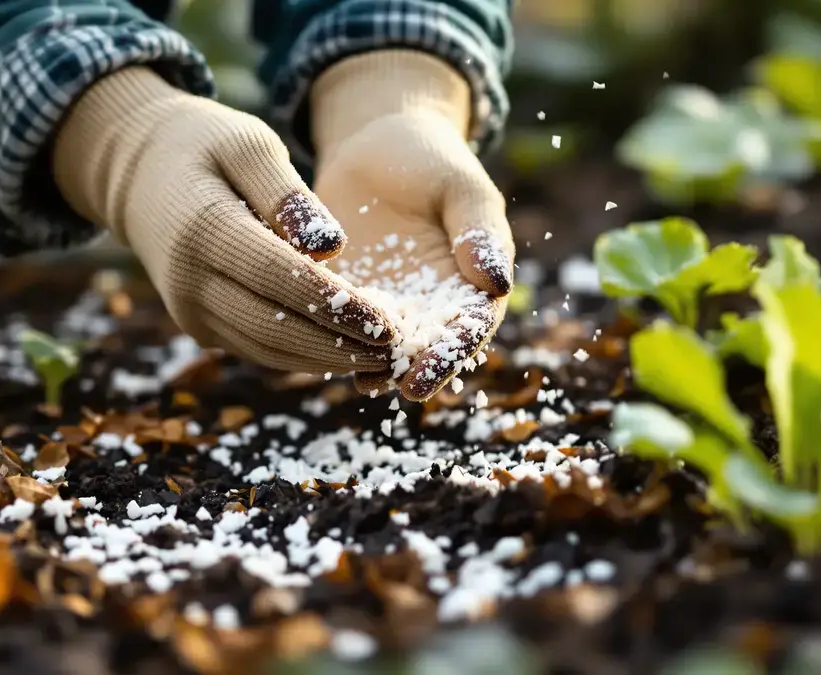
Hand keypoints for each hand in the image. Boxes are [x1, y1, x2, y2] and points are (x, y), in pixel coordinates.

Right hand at [52, 67, 396, 373]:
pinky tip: (347, 351)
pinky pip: (257, 348)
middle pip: (275, 327)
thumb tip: (332, 248)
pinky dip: (302, 355)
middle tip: (399, 352)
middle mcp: (190, 281)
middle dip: (340, 346)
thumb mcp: (248, 144)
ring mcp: (191, 311)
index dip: (337, 306)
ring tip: (383, 359)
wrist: (140, 174)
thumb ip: (288, 194)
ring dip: (326, 360)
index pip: (280, 278)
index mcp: (203, 229)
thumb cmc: (206, 146)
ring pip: (267, 350)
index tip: (388, 322)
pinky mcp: (199, 326)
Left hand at [311, 52, 513, 400]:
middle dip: (417, 371)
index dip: (454, 353)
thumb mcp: (460, 186)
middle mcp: (431, 307)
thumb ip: (479, 232)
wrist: (375, 145)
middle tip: (405, 388)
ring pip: (383, 348)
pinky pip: (341, 327)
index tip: (436, 369)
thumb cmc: (430, 160)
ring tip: (365, 380)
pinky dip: (335, 342)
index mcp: (471, 285)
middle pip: (428, 350)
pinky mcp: (345, 298)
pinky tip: (323, 351)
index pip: (469, 329)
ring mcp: (387, 307)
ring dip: (376, 367)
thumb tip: (497, 282)